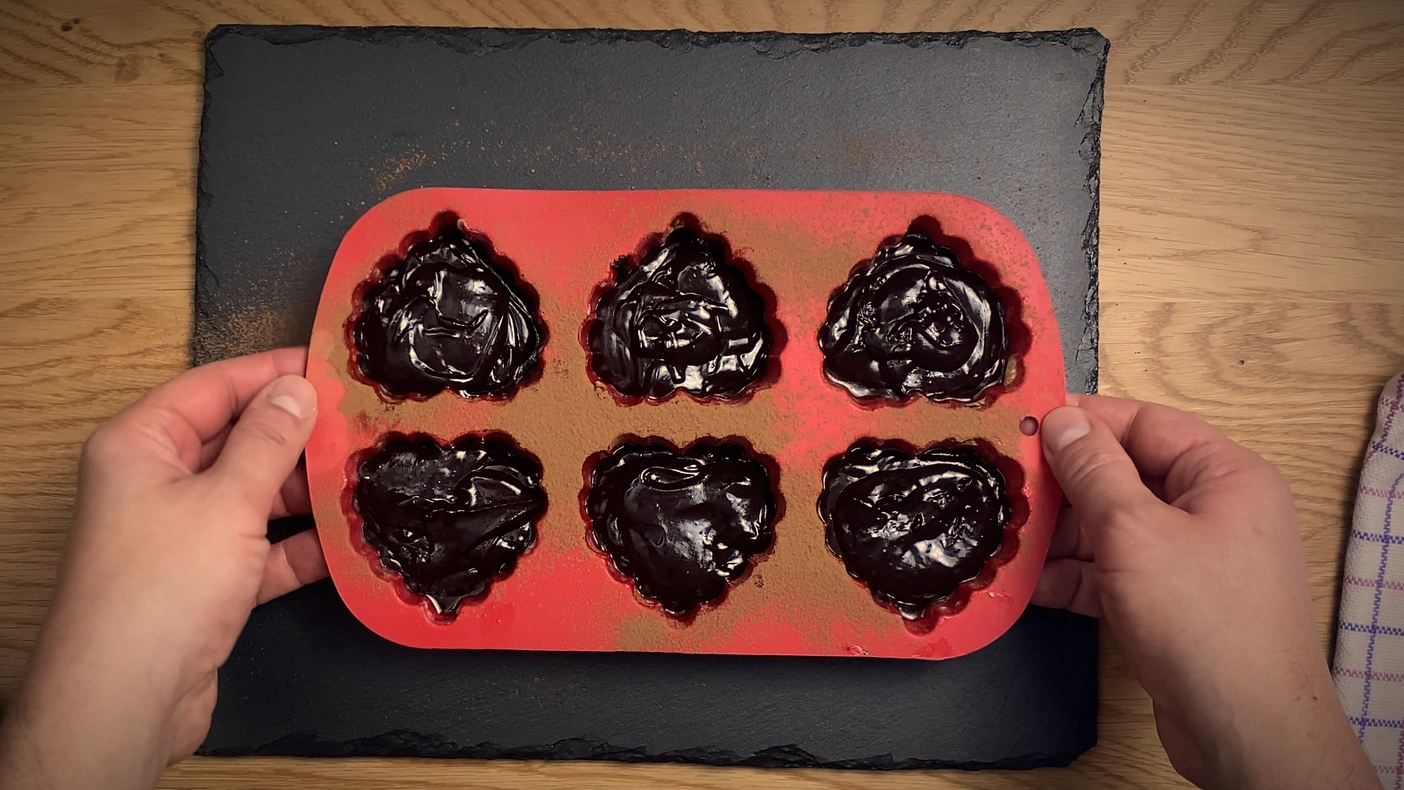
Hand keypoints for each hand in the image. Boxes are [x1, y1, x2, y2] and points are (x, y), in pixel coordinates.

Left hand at [0, 348, 327, 789]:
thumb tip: (298, 389)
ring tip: (366, 478)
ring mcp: (181, 535)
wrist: (128, 697)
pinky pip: (261, 549)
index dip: (273, 374)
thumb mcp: (227, 499)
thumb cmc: (160, 588)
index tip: (332, 367)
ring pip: (253, 496)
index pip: (214, 386)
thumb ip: (269, 440)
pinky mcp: (205, 582)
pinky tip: (348, 541)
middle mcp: (155, 483)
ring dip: (306, 494)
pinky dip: (300, 547)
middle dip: (298, 437)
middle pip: (237, 440)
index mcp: (142, 445)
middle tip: (362, 425)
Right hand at [1033, 394, 1373, 789]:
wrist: (1244, 728)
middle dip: (1064, 485)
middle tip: (1003, 482)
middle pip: (1125, 477)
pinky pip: (1114, 573)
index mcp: (1225, 476)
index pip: (1146, 424)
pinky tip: (1026, 582)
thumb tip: (1063, 420)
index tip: (1027, 419)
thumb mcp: (1134, 532)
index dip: (1085, 420)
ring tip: (1003, 533)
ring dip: (1060, 536)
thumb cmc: (1204, 621)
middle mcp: (1215, 511)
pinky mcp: (1172, 605)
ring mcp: (1193, 561)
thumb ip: (1093, 471)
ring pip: (1114, 529)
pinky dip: (1073, 577)